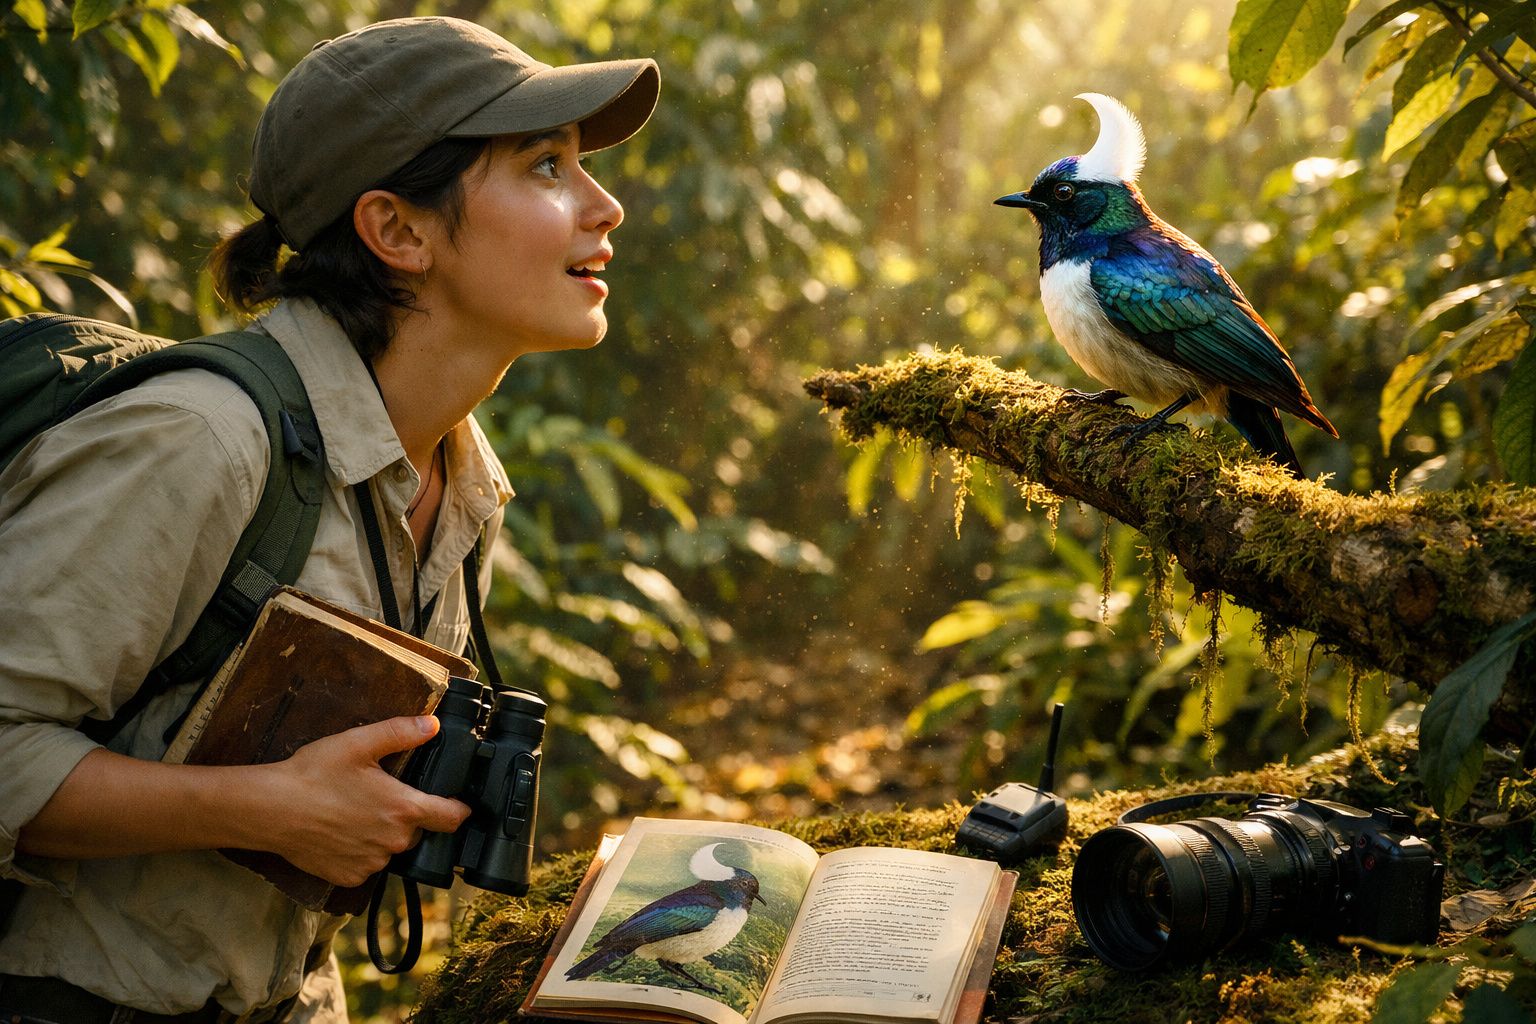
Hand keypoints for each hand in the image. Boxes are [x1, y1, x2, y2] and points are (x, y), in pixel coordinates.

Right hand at [252, 716, 470, 887]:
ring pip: (391, 848)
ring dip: (382, 834)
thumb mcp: (360, 743)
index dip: (459, 810)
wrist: (270, 809)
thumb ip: (401, 732)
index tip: (459, 805)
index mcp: (403, 809)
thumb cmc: (313, 775)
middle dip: (407, 816)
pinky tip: (341, 832)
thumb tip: (432, 725)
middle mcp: (393, 842)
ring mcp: (371, 863)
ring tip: (355, 812)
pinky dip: (360, 851)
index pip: (452, 819)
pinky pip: (367, 865)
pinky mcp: (349, 877)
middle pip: (418, 831)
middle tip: (381, 796)